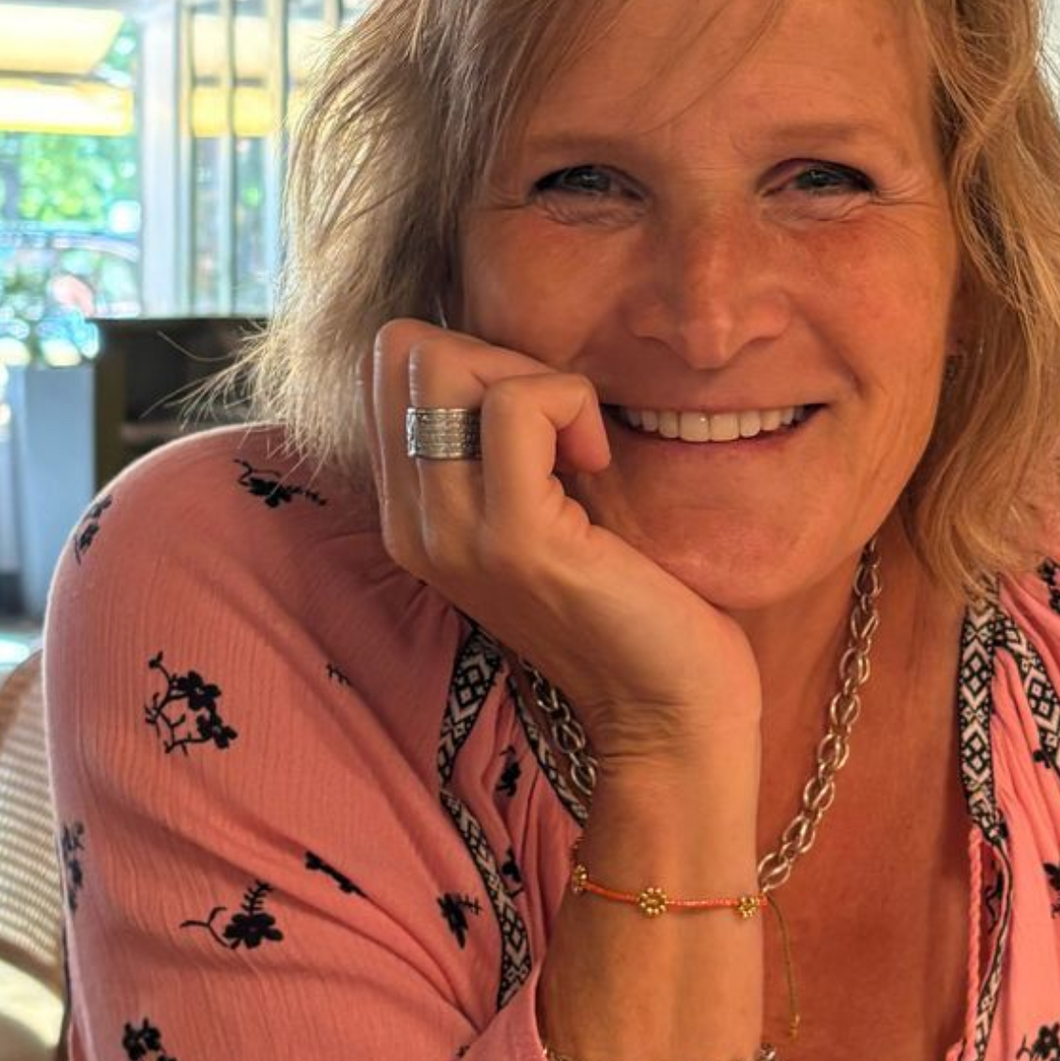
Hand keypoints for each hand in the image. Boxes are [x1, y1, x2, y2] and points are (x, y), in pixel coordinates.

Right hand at [364, 319, 763, 761]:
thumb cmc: (630, 602)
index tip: (542, 423)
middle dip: (498, 356)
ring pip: (444, 363)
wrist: (668, 711)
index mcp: (412, 515)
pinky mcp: (514, 539)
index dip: (475, 359)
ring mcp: (453, 533)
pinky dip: (572, 404)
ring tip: (580, 448)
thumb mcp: (545, 510)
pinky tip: (600, 462)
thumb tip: (513, 351)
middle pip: (403, 350)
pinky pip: (518, 404)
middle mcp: (412, 525)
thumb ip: (506, 445)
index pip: (391, 365)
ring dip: (536, 379)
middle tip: (562, 427)